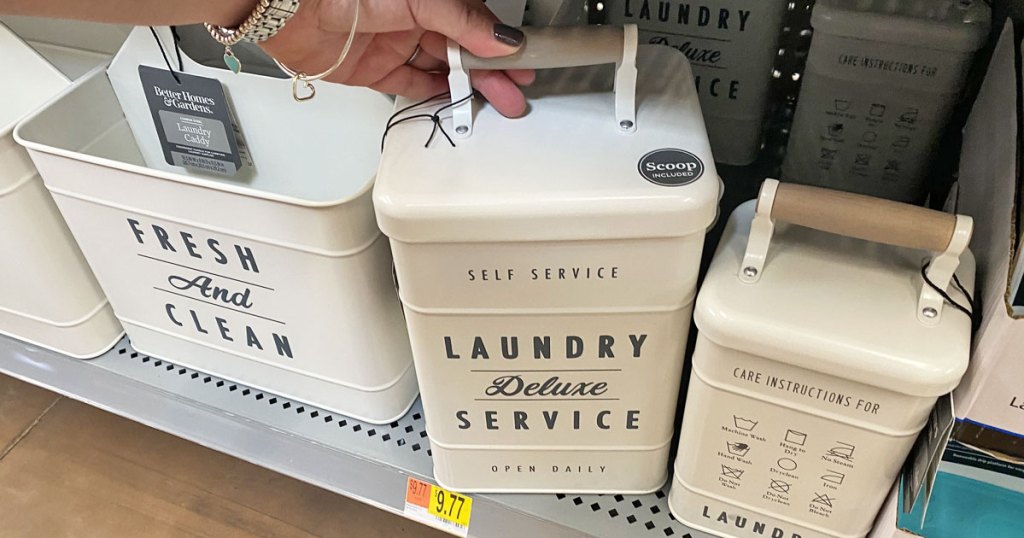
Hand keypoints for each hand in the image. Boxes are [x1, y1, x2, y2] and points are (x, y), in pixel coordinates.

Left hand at [260, 0, 534, 116]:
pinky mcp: (372, 70)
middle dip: (490, 73)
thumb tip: (504, 39)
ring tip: (490, 104)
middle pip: (462, 50)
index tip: (523, 64)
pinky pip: (410, 85)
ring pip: (440, 69)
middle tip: (513, 95)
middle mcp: (412, 17)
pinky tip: (452, 104)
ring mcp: (393, 43)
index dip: (500, 46)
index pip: (476, 24)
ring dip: (466, 87)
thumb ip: (463, 20)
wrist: (288, 7)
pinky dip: (432, 95)